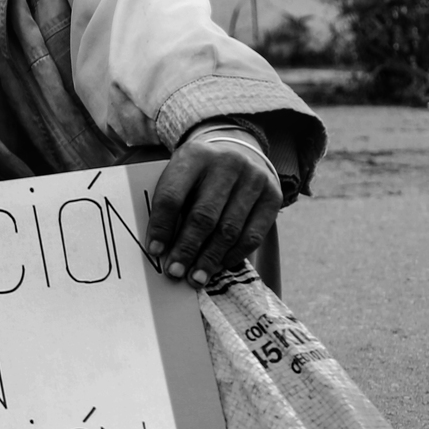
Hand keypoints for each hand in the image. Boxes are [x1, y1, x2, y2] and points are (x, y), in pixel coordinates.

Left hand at [145, 128, 282, 286]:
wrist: (238, 150)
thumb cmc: (199, 171)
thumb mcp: (180, 172)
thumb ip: (169, 201)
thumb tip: (159, 246)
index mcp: (194, 155)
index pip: (173, 195)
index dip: (162, 226)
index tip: (155, 251)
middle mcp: (227, 164)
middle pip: (204, 215)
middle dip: (187, 248)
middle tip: (175, 272)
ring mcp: (254, 179)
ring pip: (229, 229)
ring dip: (210, 258)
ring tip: (196, 278)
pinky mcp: (273, 195)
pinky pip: (253, 235)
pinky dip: (234, 255)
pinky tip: (220, 266)